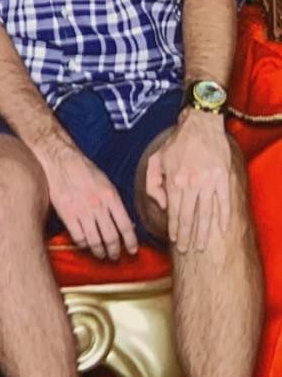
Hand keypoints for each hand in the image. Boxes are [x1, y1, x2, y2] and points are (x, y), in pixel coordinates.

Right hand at [35, 137, 136, 259]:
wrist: (59, 160)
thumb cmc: (82, 169)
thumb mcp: (105, 182)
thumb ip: (114, 202)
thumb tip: (126, 223)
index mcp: (111, 196)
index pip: (126, 226)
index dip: (130, 242)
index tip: (132, 250)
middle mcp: (98, 205)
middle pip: (111, 237)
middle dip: (115, 251)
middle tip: (115, 256)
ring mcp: (82, 211)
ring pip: (95, 241)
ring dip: (99, 252)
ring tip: (100, 255)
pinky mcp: (67, 214)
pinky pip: (78, 237)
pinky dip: (83, 244)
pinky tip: (85, 244)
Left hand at [145, 109, 232, 252]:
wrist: (201, 126)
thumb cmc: (176, 144)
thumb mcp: (156, 160)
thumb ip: (152, 183)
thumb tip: (160, 204)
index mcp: (174, 181)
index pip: (173, 212)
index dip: (174, 229)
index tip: (175, 241)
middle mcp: (191, 184)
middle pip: (189, 217)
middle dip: (187, 236)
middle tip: (186, 251)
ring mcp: (210, 182)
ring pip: (207, 213)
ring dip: (204, 232)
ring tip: (202, 246)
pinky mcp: (224, 178)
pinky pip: (224, 202)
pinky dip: (224, 217)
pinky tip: (222, 229)